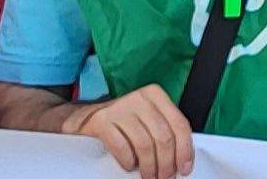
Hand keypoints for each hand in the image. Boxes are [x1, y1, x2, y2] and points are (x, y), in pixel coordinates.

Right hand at [64, 87, 197, 176]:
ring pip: (145, 144)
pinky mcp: (101, 120)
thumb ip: (164, 132)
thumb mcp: (146, 120)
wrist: (82, 119)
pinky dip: (128, 161)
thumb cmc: (120, 123)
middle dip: (166, 163)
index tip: (183, 168)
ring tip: (149, 176)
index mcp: (155, 95)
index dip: (184, 150)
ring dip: (149, 166)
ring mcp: (119, 108)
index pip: (179, 124)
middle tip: (164, 176)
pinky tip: (129, 165)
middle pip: (163, 136)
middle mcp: (139, 98)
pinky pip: (122, 146)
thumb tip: (182, 158)